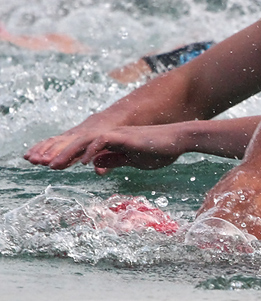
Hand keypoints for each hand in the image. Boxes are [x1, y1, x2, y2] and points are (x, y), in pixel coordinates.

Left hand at [26, 124, 184, 173]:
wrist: (179, 139)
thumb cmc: (161, 150)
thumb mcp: (133, 160)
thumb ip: (115, 160)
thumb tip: (96, 164)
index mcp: (111, 143)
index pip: (82, 149)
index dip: (65, 156)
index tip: (50, 166)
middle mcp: (110, 136)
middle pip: (78, 143)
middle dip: (58, 154)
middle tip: (40, 164)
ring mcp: (117, 135)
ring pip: (85, 142)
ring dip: (68, 153)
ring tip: (53, 165)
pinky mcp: (125, 137)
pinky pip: (103, 142)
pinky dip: (91, 151)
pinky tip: (84, 162)